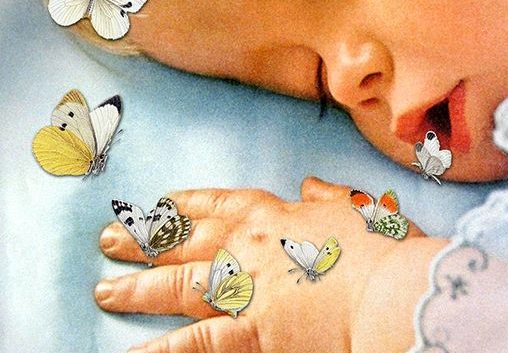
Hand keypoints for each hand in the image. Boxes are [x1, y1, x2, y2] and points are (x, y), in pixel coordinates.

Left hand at [95, 177, 445, 351]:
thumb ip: (328, 196)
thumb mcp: (359, 210)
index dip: (183, 204)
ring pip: (177, 286)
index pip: (215, 204)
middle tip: (108, 239)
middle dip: (145, 240)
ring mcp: (243, 289)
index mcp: (273, 215)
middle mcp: (247, 247)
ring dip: (138, 288)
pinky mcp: (249, 332)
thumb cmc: (380, 249)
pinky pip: (195, 342)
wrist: (389, 291)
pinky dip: (162, 349)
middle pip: (183, 241)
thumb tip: (308, 184)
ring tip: (104, 290)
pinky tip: (130, 352)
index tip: (156, 203)